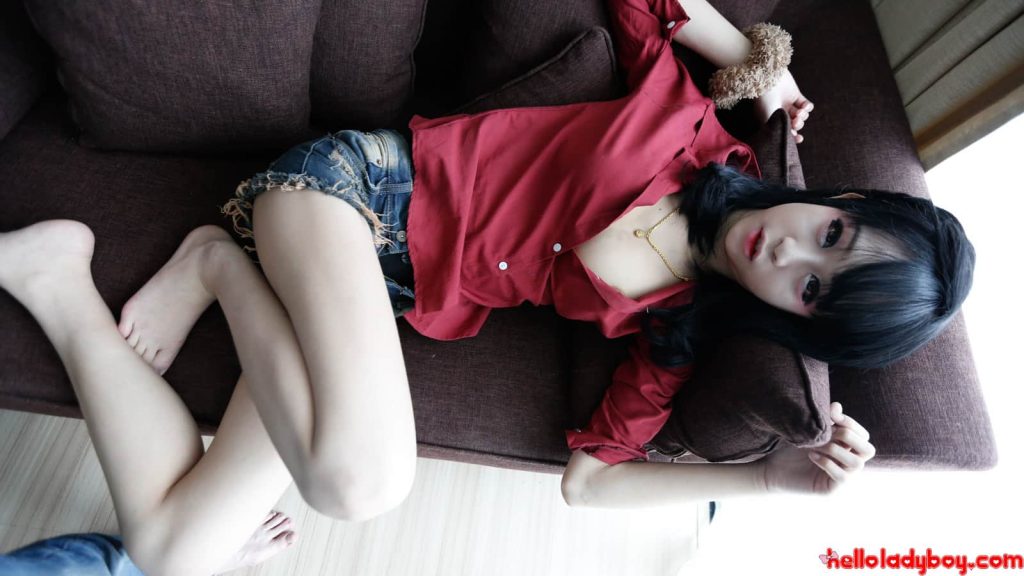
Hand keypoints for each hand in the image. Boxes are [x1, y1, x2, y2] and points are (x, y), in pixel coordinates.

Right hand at [752, 68, 813, 143]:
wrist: (768, 79)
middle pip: (794, 124)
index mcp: (771, 121)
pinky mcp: (795, 95)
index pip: (784, 132)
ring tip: (800, 112)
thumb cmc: (765, 101)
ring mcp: (788, 104)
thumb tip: (792, 137)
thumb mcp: (768, 119)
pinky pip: (806, 105)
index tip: (800, 138)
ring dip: (803, 116)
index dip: (793, 137)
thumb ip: (781, 129)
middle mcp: (779, 114)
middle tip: (796, 121)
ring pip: (801, 115)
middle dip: (798, 125)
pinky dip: (808, 107)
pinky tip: (805, 106)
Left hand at [758, 402, 875, 494]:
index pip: (863, 436)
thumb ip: (825, 419)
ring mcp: (842, 477)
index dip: (850, 423)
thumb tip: (837, 406)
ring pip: (857, 464)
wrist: (773, 468)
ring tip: (815, 445)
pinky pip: (843, 477)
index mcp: (847, 449)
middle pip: (869, 450)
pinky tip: (812, 456)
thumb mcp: (810, 431)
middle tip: (827, 433)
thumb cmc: (792, 447)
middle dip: (848, 436)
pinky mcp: (831, 488)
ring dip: (836, 450)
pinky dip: (828, 463)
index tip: (831, 414)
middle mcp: (848, 463)